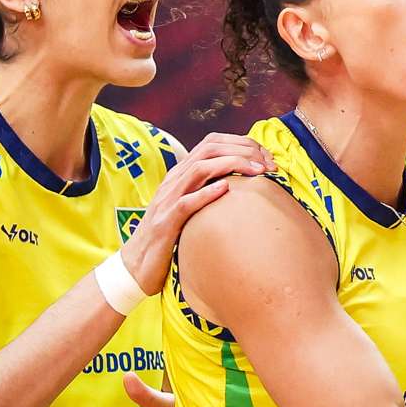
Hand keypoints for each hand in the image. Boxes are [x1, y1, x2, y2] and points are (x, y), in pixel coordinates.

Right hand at [117, 133, 269, 293]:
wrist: (137, 264)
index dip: (242, 143)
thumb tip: (243, 184)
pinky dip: (206, 193)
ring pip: (199, 169)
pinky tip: (226, 189)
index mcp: (181, 174)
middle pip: (209, 149)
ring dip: (232, 165)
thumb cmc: (170, 236)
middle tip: (268, 163)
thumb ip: (209, 190)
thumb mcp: (190, 206)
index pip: (212, 143)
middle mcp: (174, 180)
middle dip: (243, 150)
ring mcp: (168, 200)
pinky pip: (186, 203)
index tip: (266, 156)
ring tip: (257, 171)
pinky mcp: (165, 222)